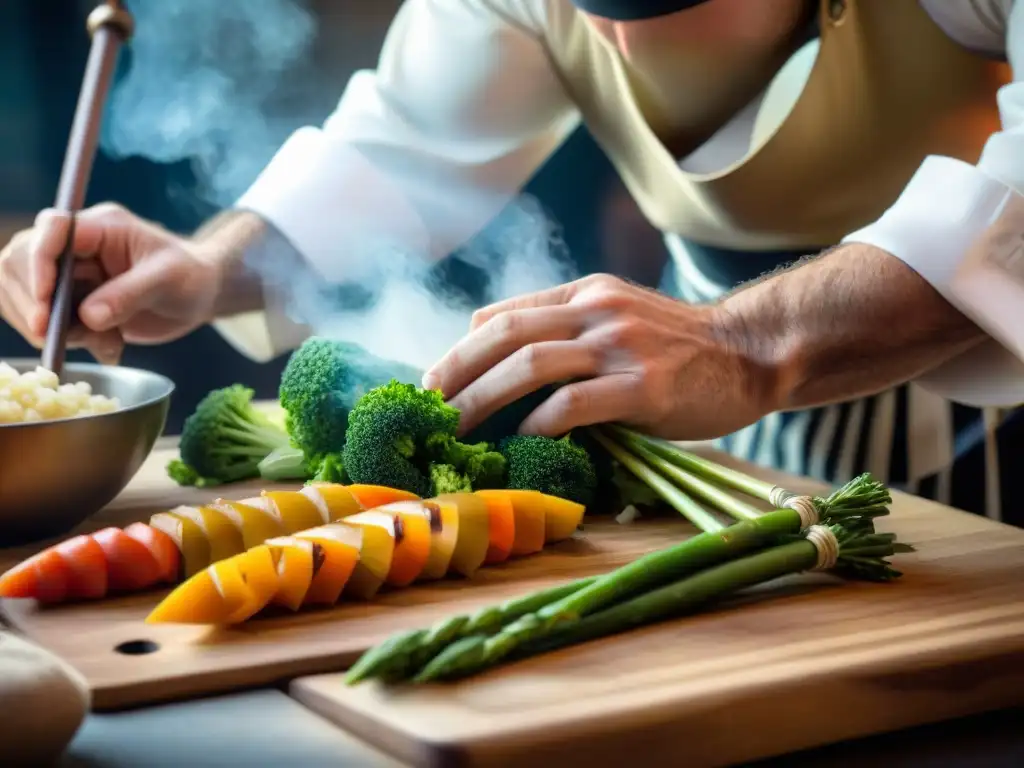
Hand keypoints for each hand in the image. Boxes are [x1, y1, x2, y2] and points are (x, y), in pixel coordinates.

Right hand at [0, 203, 222, 363]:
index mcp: (102, 226)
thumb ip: (129, 294)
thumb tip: (89, 316)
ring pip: (22, 293)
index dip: (38, 262)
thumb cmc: (190, 276)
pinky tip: (105, 344)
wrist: (199, 294)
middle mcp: (77, 245)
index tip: (45, 300)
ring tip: (101, 340)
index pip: (52, 228)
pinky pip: (42, 318)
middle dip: (32, 302)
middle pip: (20, 260)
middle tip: (55, 336)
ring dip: (49, 326)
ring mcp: (68, 272)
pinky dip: (64, 339)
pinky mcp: (69, 299)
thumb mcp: (169, 280)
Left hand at [423, 274, 774, 439]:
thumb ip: (559, 324)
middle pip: (505, 337)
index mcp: (585, 294)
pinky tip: (520, 443)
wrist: (750, 352)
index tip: (433, 384)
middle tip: (426, 410)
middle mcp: (597, 311)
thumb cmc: (678, 347)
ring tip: (454, 431)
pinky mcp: (644, 386)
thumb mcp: (616, 316)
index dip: (460, 350)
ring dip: (481, 400)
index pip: (505, 316)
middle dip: (455, 373)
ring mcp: (621, 346)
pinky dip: (538, 424)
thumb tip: (483, 334)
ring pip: (530, 366)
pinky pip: (574, 403)